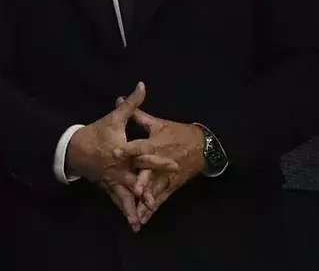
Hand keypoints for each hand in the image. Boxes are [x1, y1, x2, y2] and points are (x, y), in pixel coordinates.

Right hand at [67, 83, 178, 228]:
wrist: (72, 148)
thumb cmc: (96, 133)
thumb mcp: (113, 117)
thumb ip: (131, 104)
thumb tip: (142, 86)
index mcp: (122, 151)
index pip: (141, 155)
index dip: (156, 160)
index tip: (172, 164)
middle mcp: (118, 168)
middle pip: (134, 179)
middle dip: (145, 189)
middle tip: (154, 200)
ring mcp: (112, 180)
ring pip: (125, 195)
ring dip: (133, 206)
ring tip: (141, 220)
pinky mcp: (108, 187)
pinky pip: (118, 201)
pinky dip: (126, 211)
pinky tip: (134, 223)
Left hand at [116, 109, 206, 225]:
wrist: (203, 147)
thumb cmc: (177, 133)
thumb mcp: (158, 123)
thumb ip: (137, 114)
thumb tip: (119, 98)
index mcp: (155, 144)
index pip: (140, 146)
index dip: (128, 149)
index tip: (116, 151)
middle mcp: (160, 162)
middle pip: (149, 172)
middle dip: (142, 180)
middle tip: (134, 188)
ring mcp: (166, 176)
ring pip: (154, 189)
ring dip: (145, 200)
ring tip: (135, 212)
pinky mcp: (170, 186)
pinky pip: (159, 198)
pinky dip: (151, 209)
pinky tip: (142, 219)